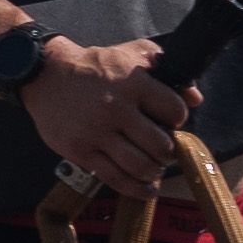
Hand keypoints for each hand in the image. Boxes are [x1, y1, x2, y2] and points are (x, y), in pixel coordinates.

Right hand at [20, 37, 201, 199]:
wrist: (47, 74)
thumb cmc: (95, 64)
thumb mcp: (133, 53)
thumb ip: (165, 68)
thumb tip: (195, 98)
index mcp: (134, 83)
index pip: (173, 110)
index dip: (178, 119)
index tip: (172, 123)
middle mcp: (117, 109)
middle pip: (160, 144)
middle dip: (168, 152)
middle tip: (165, 151)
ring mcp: (97, 132)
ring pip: (139, 165)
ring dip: (154, 171)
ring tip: (154, 168)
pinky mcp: (81, 151)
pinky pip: (114, 177)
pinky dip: (136, 189)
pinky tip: (146, 189)